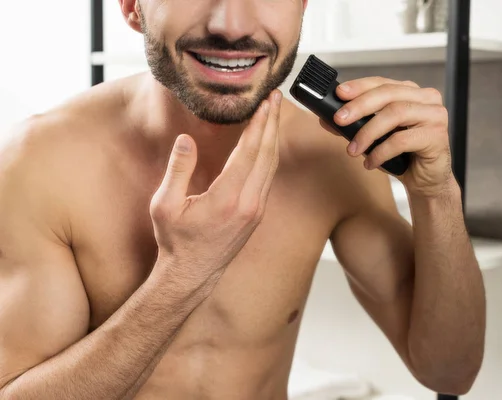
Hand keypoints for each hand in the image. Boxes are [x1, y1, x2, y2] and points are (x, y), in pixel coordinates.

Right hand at [149, 90, 281, 298]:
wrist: (191, 275)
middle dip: (273, 123)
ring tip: (275, 114)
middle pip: (268, 155)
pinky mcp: (257, 214)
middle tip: (277, 98)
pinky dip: (270, 155)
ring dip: (274, 138)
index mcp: (227, 198)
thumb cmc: (176, 241)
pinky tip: (268, 143)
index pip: (250, 152)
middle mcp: (249, 204)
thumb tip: (186, 140)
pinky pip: (268, 178)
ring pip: (272, 166)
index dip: (260, 124)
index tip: (266, 103)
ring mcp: (256, 210)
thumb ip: (178, 170)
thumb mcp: (165, 205)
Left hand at [321, 77, 454, 196]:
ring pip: (395, 114)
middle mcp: (426, 99)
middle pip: (388, 94)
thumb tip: (326, 119)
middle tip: (339, 120)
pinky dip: (381, 152)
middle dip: (360, 106)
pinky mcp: (437, 137)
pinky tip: (370, 162)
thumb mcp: (375, 137)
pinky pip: (402, 140)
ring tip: (352, 149)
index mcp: (412, 92)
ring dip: (368, 132)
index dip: (360, 86)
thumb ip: (354, 125)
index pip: (382, 83)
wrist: (427, 181)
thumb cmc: (403, 156)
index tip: (339, 94)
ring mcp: (435, 116)